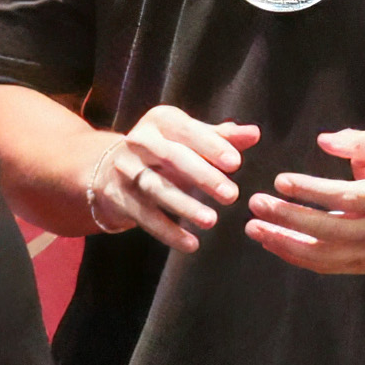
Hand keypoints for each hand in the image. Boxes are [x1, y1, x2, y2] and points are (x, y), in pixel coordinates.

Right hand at [87, 106, 261, 252]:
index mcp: (160, 121)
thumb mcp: (190, 139)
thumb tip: (253, 134)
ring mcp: (124, 170)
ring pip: (156, 188)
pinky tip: (190, 243)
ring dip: (185, 206)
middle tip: (231, 195)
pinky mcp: (117, 197)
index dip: (211, 146)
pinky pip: (144, 216)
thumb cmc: (164, 151)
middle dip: (202, 176)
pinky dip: (167, 232)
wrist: (111, 169)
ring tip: (211, 221)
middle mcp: (138, 141)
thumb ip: (222, 138)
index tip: (236, 163)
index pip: (187, 130)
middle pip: (171, 157)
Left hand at [244, 126, 364, 274]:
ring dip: (285, 242)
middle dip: (289, 218)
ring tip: (255, 227)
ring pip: (325, 254)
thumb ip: (357, 142)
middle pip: (330, 229)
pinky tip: (272, 240)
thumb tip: (324, 140)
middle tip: (256, 203)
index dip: (311, 191)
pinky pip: (326, 265)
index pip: (346, 197)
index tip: (280, 181)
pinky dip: (296, 255)